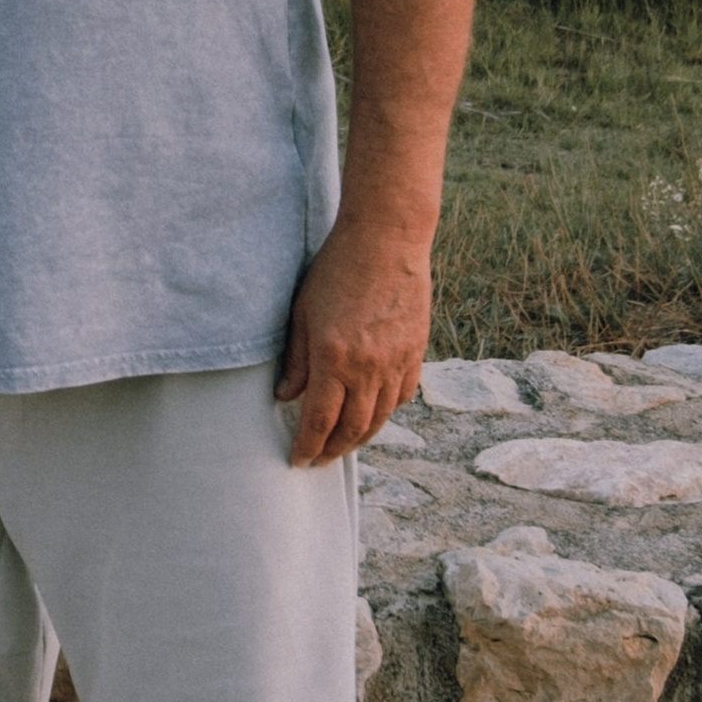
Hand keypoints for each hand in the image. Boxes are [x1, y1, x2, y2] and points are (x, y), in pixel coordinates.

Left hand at [274, 221, 431, 465]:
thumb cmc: (337, 270)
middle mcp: (368, 368)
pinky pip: (401, 396)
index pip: (319, 420)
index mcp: (334, 358)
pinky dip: (385, 413)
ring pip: (380, 418)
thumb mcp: (303, 312)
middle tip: (317, 460)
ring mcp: (396, 362)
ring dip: (360, 439)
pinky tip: (372, 416)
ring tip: (342, 446)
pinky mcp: (416, 353)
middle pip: (352, 429)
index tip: (297, 460)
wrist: (387, 240)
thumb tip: (286, 397)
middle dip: (332, 451)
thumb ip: (296, 360)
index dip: (307, 446)